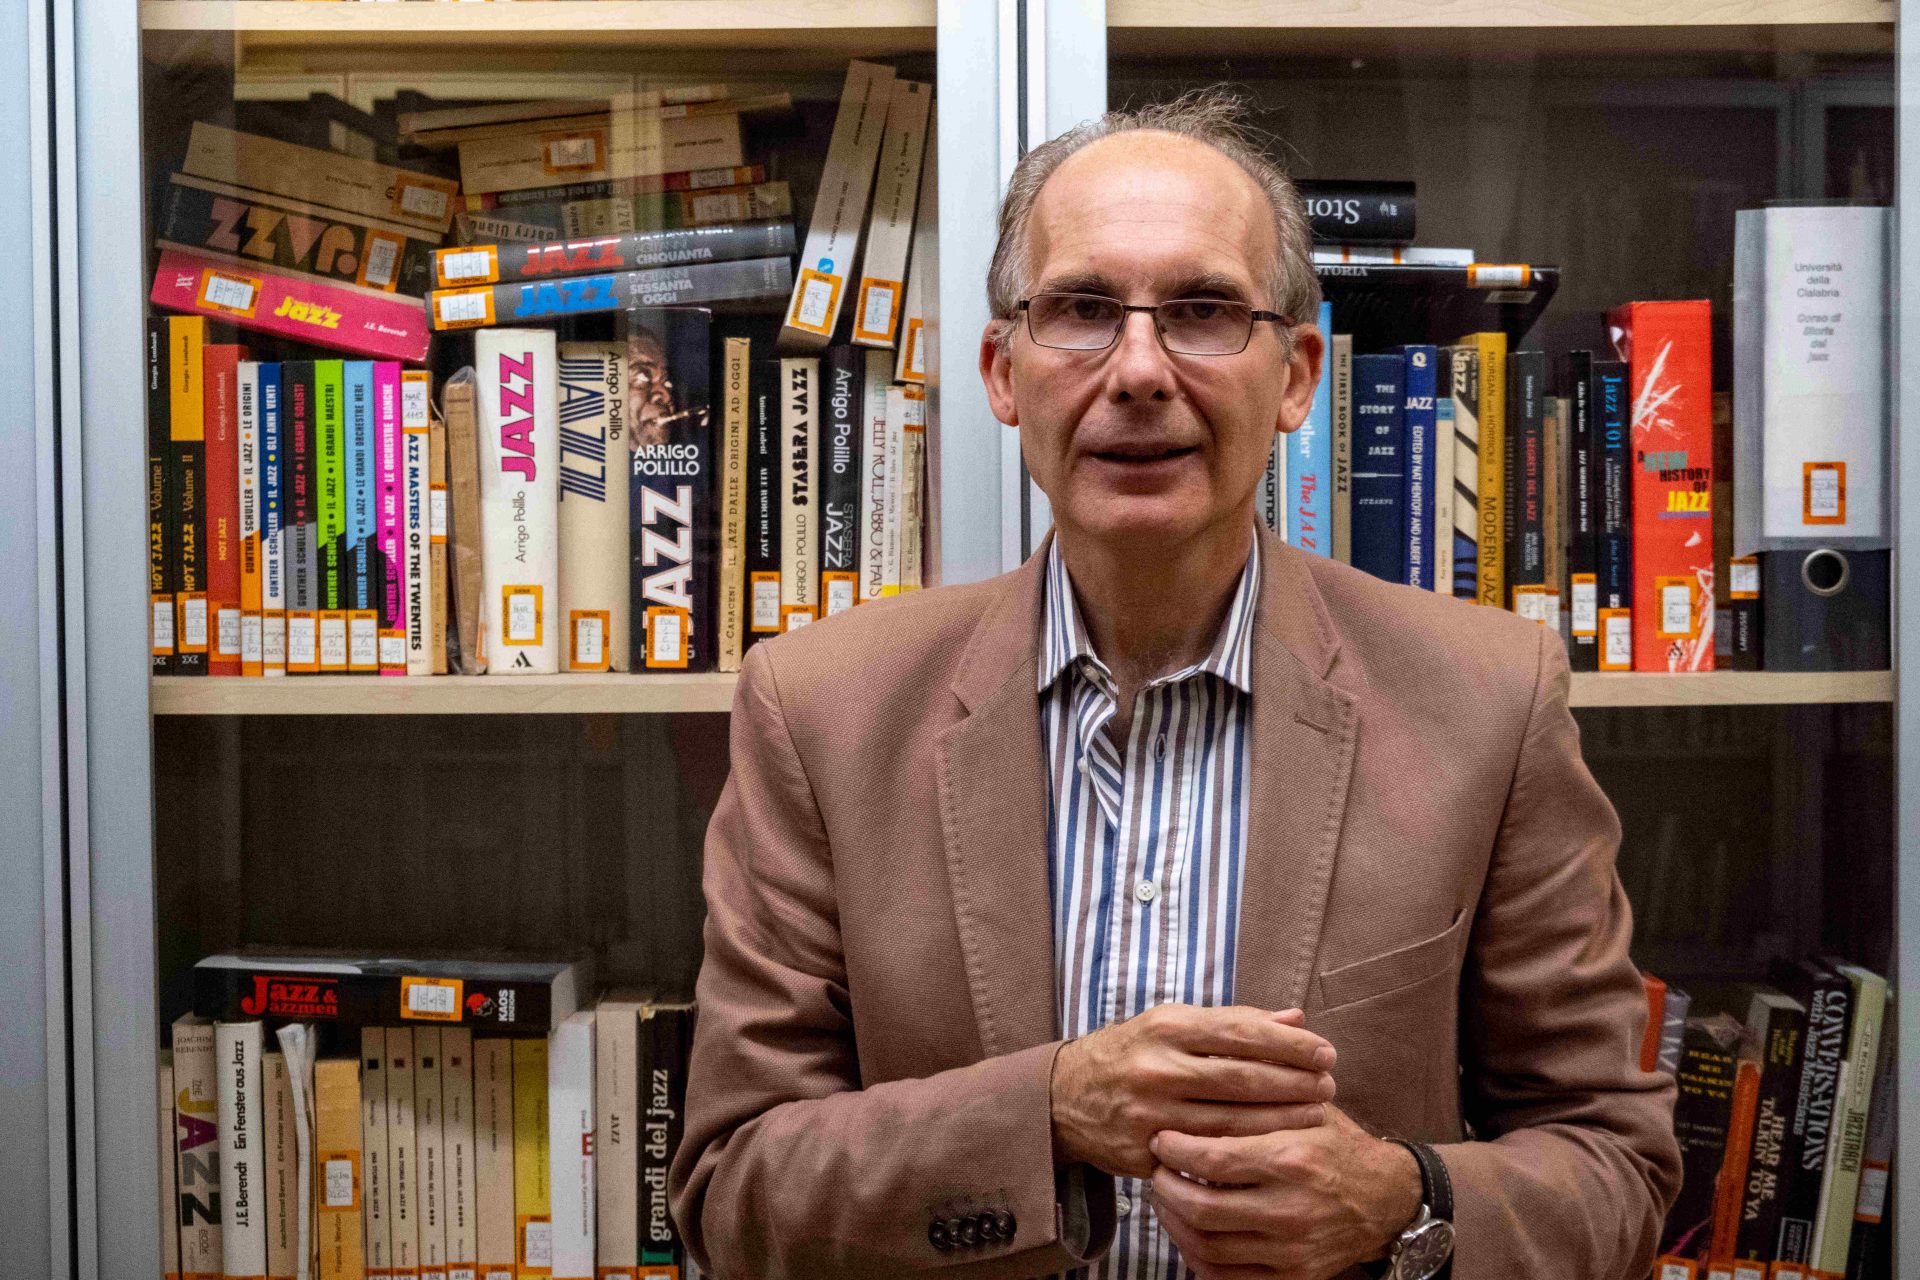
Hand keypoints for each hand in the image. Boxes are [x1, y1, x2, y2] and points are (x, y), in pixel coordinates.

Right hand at [1049, 1004, 1336, 1179]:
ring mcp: (1151, 1114)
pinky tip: (1274, 1148)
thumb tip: (1296, 1020)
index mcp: (1167, 1027)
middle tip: (1329, 1086)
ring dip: (1281, 1120)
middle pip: (1243, 1079)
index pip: (1241, 1034)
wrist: (1065, 1096)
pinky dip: (1244, 1153)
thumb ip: (1235, 1022)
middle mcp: (1157, 1067)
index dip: (1290, 1046)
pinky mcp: (1145, 1153)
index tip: (1326, 1053)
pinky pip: (1205, 1157)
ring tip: (1316, 1115)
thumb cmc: (1131, 1052)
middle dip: (1294, 1083)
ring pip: (1231, 1123)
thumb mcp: (1173, 1023)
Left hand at [1146, 1102, 1423, 1279]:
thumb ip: (1264, 1085)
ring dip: (1174, 1222)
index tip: (1161, 1138)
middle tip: (1156, 1170)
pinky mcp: (1292, 1277)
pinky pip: (1226, 1276)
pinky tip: (1188, 1229)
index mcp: (1292, 1159)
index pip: (1214, 1158)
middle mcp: (1291, 1209)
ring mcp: (1291, 1250)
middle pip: (1203, 1208)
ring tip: (1165, 1197)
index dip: (1176, 1150)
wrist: (1387, 1200)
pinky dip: (1197, 1254)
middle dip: (1167, 1188)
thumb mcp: (1310, 1107)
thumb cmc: (1339, 1145)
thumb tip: (1211, 1055)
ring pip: (1208, 1246)